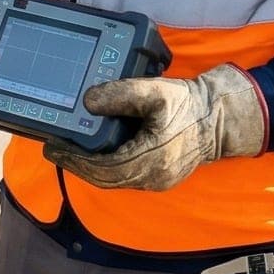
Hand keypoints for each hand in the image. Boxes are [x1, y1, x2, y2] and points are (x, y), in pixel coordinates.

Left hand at [44, 64, 264, 191]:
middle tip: (55, 150)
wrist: (219, 118)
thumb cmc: (189, 105)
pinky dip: (106, 170)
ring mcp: (157, 182)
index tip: (54, 148)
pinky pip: (126, 179)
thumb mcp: (156, 92)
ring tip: (69, 152)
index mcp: (152, 157)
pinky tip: (95, 156)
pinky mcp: (160, 180)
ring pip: (114, 182)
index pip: (102, 167)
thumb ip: (121, 94)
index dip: (75, 160)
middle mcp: (153, 176)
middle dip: (77, 166)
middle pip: (104, 179)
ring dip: (90, 169)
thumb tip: (88, 102)